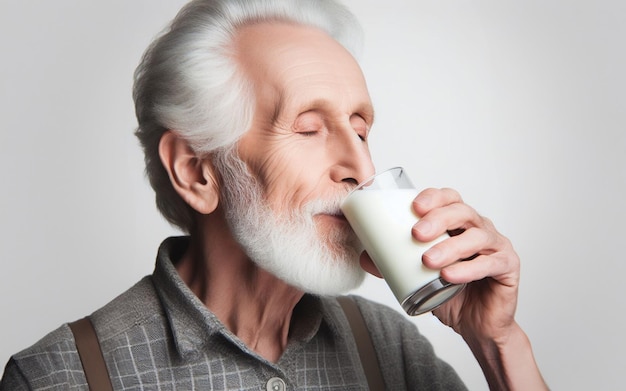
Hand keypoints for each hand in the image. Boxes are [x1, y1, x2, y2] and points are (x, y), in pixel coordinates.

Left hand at [361, 187, 547, 388]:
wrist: (476, 325)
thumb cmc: (450, 293)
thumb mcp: (418, 276)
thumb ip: (394, 264)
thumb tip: (364, 257)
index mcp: (458, 224)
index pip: (449, 198)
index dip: (433, 197)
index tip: (414, 206)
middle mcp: (480, 228)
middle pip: (463, 212)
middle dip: (438, 219)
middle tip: (416, 233)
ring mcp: (497, 246)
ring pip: (477, 236)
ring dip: (451, 246)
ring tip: (428, 260)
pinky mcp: (508, 267)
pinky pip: (490, 263)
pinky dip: (469, 269)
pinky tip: (450, 276)